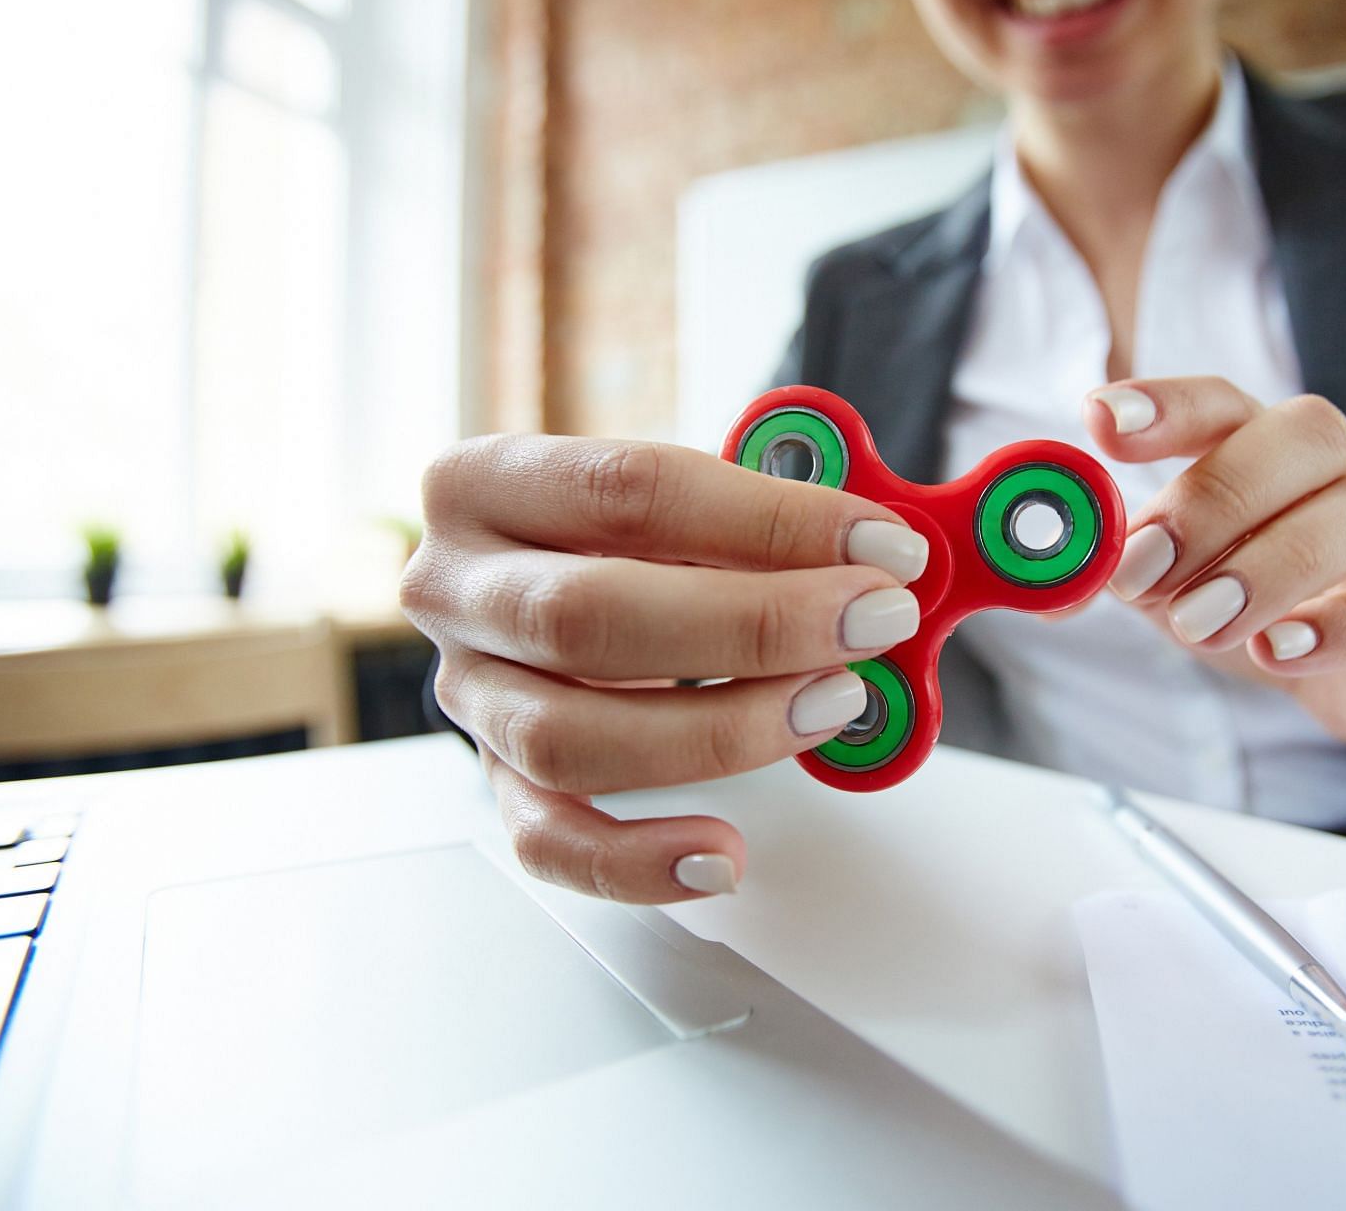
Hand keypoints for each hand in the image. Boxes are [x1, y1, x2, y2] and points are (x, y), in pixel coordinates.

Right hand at [400, 435, 928, 902]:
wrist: (566, 583)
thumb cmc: (638, 537)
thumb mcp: (689, 495)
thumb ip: (772, 516)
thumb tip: (893, 554)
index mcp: (483, 483)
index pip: (627, 490)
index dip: (768, 519)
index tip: (882, 546)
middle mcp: (452, 589)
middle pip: (587, 613)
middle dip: (754, 625)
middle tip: (872, 622)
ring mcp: (467, 695)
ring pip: (567, 738)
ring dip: (719, 731)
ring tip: (832, 707)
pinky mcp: (495, 783)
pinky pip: (550, 842)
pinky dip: (637, 861)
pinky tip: (723, 852)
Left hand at [1083, 379, 1345, 825]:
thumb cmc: (1254, 604)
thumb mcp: (1172, 582)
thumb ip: (1116, 567)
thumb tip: (1048, 575)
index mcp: (1263, 444)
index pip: (1222, 401)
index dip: (1164, 404)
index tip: (1100, 421)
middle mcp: (1334, 470)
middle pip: (1296, 439)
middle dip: (1209, 500)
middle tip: (1141, 569)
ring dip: (1264, 569)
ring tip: (1197, 625)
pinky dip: (1332, 628)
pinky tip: (1276, 651)